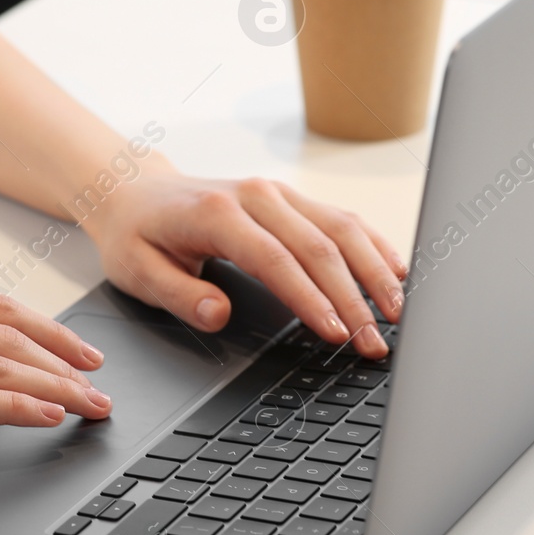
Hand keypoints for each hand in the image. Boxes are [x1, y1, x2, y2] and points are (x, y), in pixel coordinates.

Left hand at [83, 169, 407, 357]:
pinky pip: (342, 218)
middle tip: (375, 343)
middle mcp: (256, 196)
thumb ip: (178, 294)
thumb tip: (217, 314)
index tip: (336, 334)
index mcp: (217, 214)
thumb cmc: (138, 235)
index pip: (276, 259)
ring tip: (397, 313)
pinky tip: (396, 271)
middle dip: (354, 298)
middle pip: (319, 245)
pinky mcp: (291, 198)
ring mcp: (277, 193)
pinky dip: (373, 244)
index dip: (311, 298)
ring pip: (341, 227)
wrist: (136, 192)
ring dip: (374, 270)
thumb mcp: (138, 272)